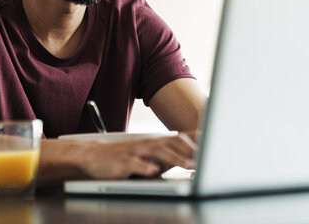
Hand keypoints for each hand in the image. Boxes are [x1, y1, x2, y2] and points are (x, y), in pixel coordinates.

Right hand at [79, 132, 197, 178]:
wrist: (92, 157)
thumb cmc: (126, 158)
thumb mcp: (150, 154)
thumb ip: (170, 154)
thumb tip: (194, 155)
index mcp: (156, 142)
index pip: (180, 138)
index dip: (197, 140)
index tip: (216, 142)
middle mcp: (147, 144)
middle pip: (173, 144)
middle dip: (191, 151)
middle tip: (208, 158)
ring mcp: (134, 152)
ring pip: (157, 153)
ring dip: (175, 159)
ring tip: (189, 165)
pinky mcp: (121, 162)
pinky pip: (134, 164)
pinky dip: (145, 167)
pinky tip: (154, 171)